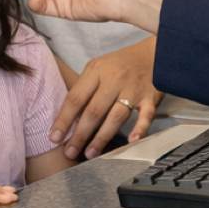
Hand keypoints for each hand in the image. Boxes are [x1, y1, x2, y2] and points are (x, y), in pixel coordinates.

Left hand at [49, 38, 162, 158]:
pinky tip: (131, 141)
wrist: (154, 53)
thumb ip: (84, 88)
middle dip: (80, 134)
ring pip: (115, 117)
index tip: (54, 137)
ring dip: (102, 137)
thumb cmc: (120, 64)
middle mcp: (114, 80)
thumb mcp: (98, 67)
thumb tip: (67, 117)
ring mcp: (133, 89)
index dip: (64, 119)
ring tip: (90, 153)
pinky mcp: (151, 97)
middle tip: (69, 152)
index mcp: (97, 71)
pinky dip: (140, 128)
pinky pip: (146, 115)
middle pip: (93, 111)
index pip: (75, 98)